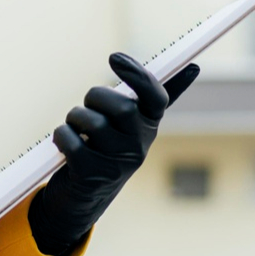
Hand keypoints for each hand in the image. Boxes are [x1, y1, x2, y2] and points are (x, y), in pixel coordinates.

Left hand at [26, 54, 199, 255]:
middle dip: (95, 97)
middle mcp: (139, 146)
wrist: (84, 198)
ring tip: (75, 127)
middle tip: (87, 105)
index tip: (114, 57)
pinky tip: (63, 142)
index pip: (156, 97)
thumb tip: (193, 67)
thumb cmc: (105, 149)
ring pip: (91, 122)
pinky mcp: (91, 175)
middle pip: (120, 106)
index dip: (138, 75)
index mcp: (150, 127)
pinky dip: (61, 135)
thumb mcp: (129, 125)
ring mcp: (117, 163)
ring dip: (74, 117)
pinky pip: (70, 140)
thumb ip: (147, 98)